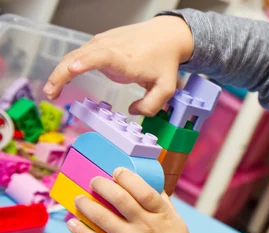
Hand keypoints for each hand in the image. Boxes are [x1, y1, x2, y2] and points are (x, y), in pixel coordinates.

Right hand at [44, 16, 193, 115]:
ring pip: (75, 55)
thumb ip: (152, 104)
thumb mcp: (167, 87)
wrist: (165, 36)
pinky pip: (79, 54)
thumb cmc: (164, 61)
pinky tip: (62, 79)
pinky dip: (68, 66)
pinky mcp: (99, 43)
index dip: (86, 62)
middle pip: (79, 56)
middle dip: (62, 74)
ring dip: (61, 72)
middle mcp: (110, 47)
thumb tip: (132, 111)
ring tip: (53, 92)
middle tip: (52, 94)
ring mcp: (102, 43)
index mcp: (126, 59)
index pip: (103, 56)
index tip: (72, 69)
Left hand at [66, 168, 211, 232]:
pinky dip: (82, 231)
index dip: (127, 178)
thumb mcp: (176, 221)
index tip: (116, 171)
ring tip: (79, 199)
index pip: (143, 190)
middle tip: (94, 181)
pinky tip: (72, 223)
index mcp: (161, 214)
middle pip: (121, 200)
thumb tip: (152, 183)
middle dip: (103, 186)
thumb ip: (163, 202)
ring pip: (104, 218)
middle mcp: (146, 226)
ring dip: (87, 205)